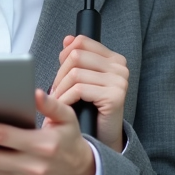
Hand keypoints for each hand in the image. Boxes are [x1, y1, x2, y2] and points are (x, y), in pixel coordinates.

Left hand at [50, 35, 127, 151]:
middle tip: (55, 90)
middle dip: (60, 74)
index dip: (65, 54)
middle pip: (76, 56)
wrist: (104, 136)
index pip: (82, 42)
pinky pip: (79, 90)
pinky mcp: (114, 96)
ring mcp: (119, 81)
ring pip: (75, 74)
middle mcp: (119, 67)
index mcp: (113, 59)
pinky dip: (65, 98)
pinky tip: (63, 106)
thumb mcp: (83, 79)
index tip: (59, 70)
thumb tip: (67, 39)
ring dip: (60, 88)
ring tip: (57, 99)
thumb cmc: (91, 108)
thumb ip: (77, 58)